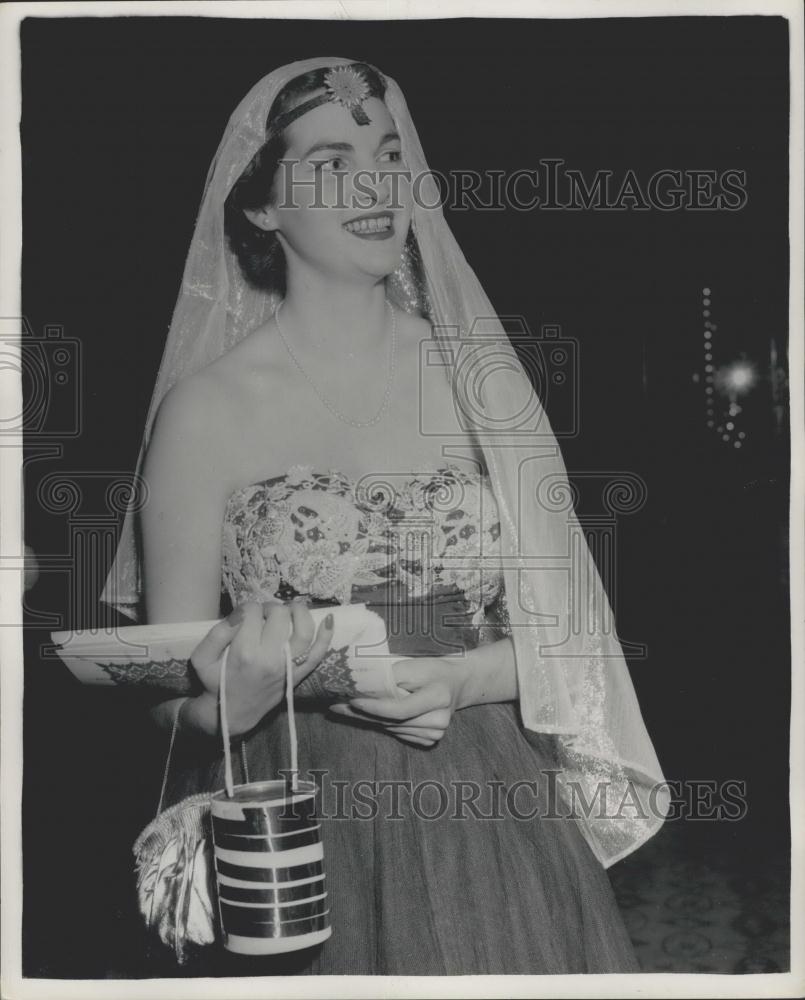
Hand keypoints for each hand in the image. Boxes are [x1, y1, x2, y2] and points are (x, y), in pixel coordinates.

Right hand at [190, 600, 333, 736]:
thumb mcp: (201, 658)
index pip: (253, 612)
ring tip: (288, 610)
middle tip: (262, 616)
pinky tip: (329, 619)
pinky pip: (318, 653)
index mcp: (245, 653)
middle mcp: (270, 659)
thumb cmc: (214, 683)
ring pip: (304, 629)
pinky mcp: (298, 675)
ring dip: (298, 612)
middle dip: (270, 608)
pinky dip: (326, 635)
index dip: (248, 608)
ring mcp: (288, 667)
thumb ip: (218, 632)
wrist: (230, 715)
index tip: (243, 616)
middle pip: (279, 615)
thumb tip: (242, 612)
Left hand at [328, 656, 470, 746]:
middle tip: (335, 705)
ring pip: (390, 729)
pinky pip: (395, 732)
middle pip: (392, 722)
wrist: (456, 683)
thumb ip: (390, 677)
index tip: (352, 700)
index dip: (374, 707)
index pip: (400, 709)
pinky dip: (377, 723)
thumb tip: (361, 684)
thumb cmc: (433, 670)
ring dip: (365, 719)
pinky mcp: (427, 740)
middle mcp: (438, 722)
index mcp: (439, 699)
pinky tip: (361, 715)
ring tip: (342, 708)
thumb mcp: (415, 665)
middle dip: (362, 714)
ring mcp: (434, 735)